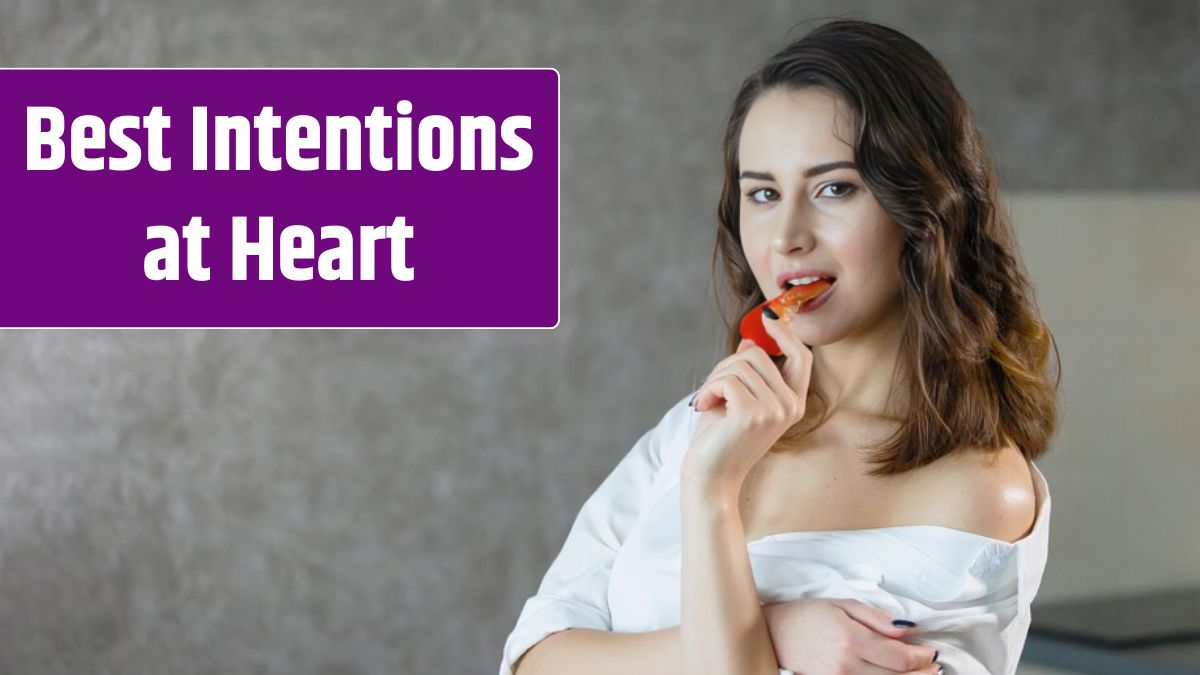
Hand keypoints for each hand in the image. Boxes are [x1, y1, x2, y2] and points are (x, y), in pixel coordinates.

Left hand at [683, 312, 814, 491]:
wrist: (710, 477)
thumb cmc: (721, 438)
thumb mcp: (737, 399)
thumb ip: (748, 373)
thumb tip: (751, 343)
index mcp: (793, 403)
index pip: (801, 357)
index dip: (786, 333)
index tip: (767, 317)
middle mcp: (790, 406)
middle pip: (759, 355)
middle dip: (727, 364)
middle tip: (712, 388)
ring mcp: (774, 411)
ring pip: (741, 365)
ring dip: (715, 379)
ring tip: (707, 401)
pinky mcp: (752, 415)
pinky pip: (727, 380)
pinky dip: (708, 389)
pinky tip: (703, 406)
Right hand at [763, 598, 942, 673]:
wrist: (771, 634)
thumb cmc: (805, 616)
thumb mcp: (841, 604)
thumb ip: (876, 618)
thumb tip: (907, 630)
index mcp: (851, 639)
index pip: (899, 657)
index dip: (922, 657)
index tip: (931, 651)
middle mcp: (846, 665)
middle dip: (922, 674)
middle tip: (936, 667)